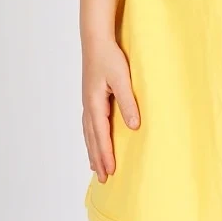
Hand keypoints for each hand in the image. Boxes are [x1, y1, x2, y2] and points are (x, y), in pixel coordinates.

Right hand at [82, 38, 140, 182]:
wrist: (95, 41)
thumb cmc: (109, 57)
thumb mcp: (122, 79)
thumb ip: (128, 102)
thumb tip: (134, 126)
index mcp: (95, 104)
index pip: (101, 135)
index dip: (106, 154)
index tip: (110, 171)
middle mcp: (88, 106)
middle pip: (92, 139)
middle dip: (98, 159)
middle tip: (104, 179)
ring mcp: (87, 103)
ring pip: (89, 134)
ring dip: (93, 152)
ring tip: (96, 168)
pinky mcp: (90, 99)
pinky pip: (89, 126)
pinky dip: (91, 139)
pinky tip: (94, 142)